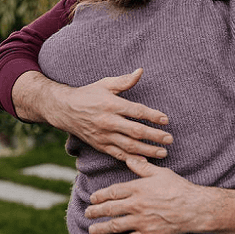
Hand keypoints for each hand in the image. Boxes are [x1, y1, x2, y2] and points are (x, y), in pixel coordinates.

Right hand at [16, 69, 172, 160]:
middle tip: (170, 139)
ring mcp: (103, 135)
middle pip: (136, 131)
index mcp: (111, 105)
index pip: (137, 111)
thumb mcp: (105, 84)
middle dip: (155, 136)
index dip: (153, 116)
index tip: (166, 120)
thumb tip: (141, 71)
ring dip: (147, 150)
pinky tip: (145, 162)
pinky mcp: (99, 145)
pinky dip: (132, 159)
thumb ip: (124, 81)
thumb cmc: (88, 94)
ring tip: (163, 152)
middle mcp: (108, 121)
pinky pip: (117, 154)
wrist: (64, 110)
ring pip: (129, 145)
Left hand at [85, 157, 207, 233]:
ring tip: (92, 229)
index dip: (100, 196)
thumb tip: (130, 159)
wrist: (194, 208)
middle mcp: (136, 205)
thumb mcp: (161, 173)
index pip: (112, 192)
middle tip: (88, 213)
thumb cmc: (179, 188)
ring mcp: (140, 221)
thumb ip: (143, 167)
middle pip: (109, 209)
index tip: (93, 198)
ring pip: (114, 226)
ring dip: (100, 228)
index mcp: (138, 189)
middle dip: (95, 212)